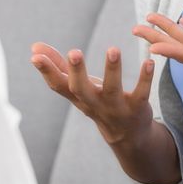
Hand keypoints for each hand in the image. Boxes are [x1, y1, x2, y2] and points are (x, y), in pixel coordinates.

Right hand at [30, 42, 153, 145]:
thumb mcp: (78, 87)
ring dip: (112, 70)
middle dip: (77, 72)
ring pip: (112, 89)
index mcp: (78, 97)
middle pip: (81, 90)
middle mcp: (94, 103)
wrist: (128, 136)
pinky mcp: (137, 108)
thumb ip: (58, 66)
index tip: (35, 56)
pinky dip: (145, 78)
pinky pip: (141, 93)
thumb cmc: (99, 103)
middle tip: (74, 52)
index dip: (46, 71)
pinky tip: (148, 62)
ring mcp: (115, 107)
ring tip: (113, 49)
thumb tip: (34, 46)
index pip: (58, 85)